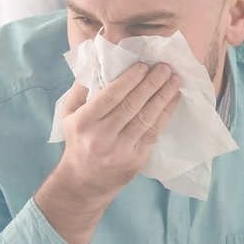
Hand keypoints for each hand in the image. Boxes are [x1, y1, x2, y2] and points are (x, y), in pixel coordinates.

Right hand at [35, 63, 182, 243]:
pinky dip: (166, 113)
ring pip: (146, 118)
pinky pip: (154, 132)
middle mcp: (102, 137)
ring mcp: (120, 150)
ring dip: (163, 96)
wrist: (84, 182)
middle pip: (131, 105)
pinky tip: (173, 99)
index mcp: (84, 122)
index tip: (143, 65)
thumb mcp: (69, 115)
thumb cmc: (78, 140)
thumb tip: (99, 62)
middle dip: (151, 84)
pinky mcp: (136, 159)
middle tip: (165, 67)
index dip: (129, 80)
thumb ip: (81, 89)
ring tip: (174, 80)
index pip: (110, 97)